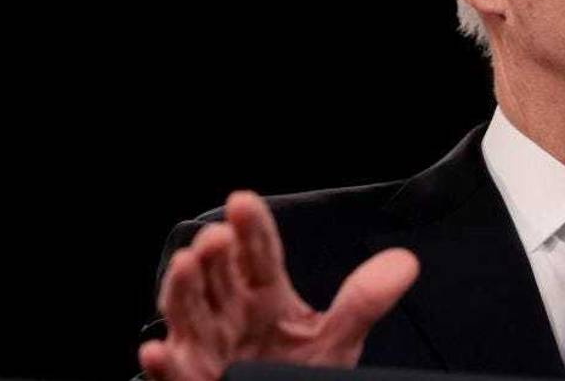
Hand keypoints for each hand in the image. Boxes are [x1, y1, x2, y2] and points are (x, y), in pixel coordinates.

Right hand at [139, 191, 418, 380]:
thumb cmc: (299, 373)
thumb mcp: (336, 340)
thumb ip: (363, 301)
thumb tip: (404, 263)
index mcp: (264, 294)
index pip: (258, 251)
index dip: (251, 227)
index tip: (243, 201)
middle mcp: (230, 312)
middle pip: (217, 274)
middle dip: (213, 253)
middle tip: (216, 237)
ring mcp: (207, 346)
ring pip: (186, 312)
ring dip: (180, 289)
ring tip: (185, 265)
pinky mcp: (190, 378)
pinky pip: (172, 371)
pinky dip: (164, 362)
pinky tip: (159, 350)